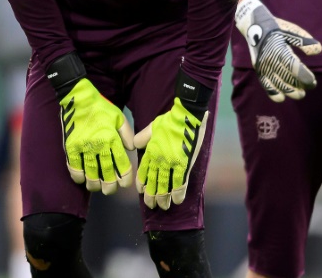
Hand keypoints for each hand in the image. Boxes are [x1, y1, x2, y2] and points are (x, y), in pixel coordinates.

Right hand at [58, 78, 134, 193]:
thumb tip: (131, 150)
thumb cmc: (100, 108)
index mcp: (112, 138)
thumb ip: (127, 134)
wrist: (78, 98)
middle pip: (106, 172)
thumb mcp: (118, 117)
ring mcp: (83, 147)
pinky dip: (78, 177)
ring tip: (97, 187)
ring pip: (90, 173)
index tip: (125, 184)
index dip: (124, 177)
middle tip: (110, 191)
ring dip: (94, 184)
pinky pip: (74, 167)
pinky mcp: (70, 147)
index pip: (121, 164)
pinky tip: (82, 180)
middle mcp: (99, 145)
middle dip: (109, 185)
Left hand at [134, 70, 210, 209]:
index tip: (141, 192)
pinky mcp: (184, 164)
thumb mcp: (152, 126)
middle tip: (151, 205)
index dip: (142, 184)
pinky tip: (177, 201)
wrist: (186, 115)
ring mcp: (171, 164)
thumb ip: (142, 137)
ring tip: (163, 206)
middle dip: (151, 196)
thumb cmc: (169, 119)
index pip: (143, 173)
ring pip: (165, 186)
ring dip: (163, 198)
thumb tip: (135, 145)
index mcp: (150, 152)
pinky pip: (180, 183)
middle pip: (153, 183)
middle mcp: (159, 160)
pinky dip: (178, 193)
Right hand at [235, 0, 321, 101]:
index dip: (304, 76)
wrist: (254, 25)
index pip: (293, 67)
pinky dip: (273, 93)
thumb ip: (304, 41)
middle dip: (300, 85)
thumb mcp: (292, 30)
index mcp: (279, 49)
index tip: (313, 82)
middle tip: (311, 86)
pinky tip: (282, 98)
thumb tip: (318, 50)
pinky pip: (266, 84)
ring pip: (277, 83)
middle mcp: (270, 59)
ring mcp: (264, 66)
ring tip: (300, 94)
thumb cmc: (277, 27)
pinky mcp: (259, 70)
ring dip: (290, 91)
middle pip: (286, 78)